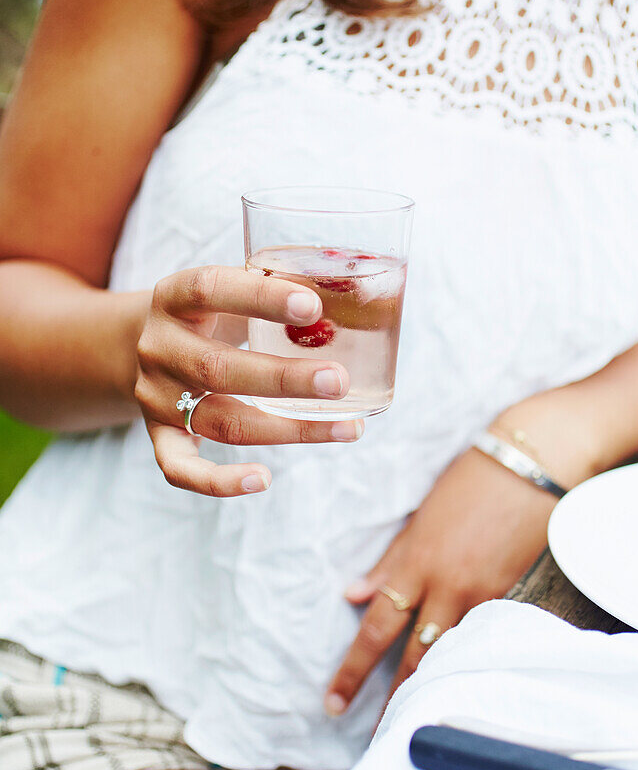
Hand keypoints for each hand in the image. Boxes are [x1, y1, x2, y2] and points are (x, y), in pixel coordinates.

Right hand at [135, 264, 362, 495]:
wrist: (145, 342)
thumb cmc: (214, 312)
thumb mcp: (234, 288)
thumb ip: (281, 290)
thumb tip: (360, 295)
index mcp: (175, 298)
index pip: (211, 290)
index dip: (260, 297)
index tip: (313, 307)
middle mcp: (159, 348)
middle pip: (218, 369)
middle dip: (285, 379)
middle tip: (339, 381)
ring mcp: (155, 396)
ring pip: (221, 421)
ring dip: (287, 429)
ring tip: (347, 427)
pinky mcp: (159, 435)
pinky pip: (180, 469)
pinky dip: (220, 482)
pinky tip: (263, 480)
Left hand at [325, 448, 557, 715]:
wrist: (530, 463)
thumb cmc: (470, 479)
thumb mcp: (420, 517)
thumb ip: (390, 560)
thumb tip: (353, 594)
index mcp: (415, 562)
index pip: (375, 628)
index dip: (353, 670)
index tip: (334, 702)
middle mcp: (445, 585)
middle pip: (412, 656)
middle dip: (392, 699)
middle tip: (375, 737)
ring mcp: (483, 593)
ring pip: (450, 653)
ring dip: (432, 686)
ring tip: (415, 720)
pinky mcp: (514, 594)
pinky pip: (486, 635)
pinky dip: (471, 658)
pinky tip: (464, 682)